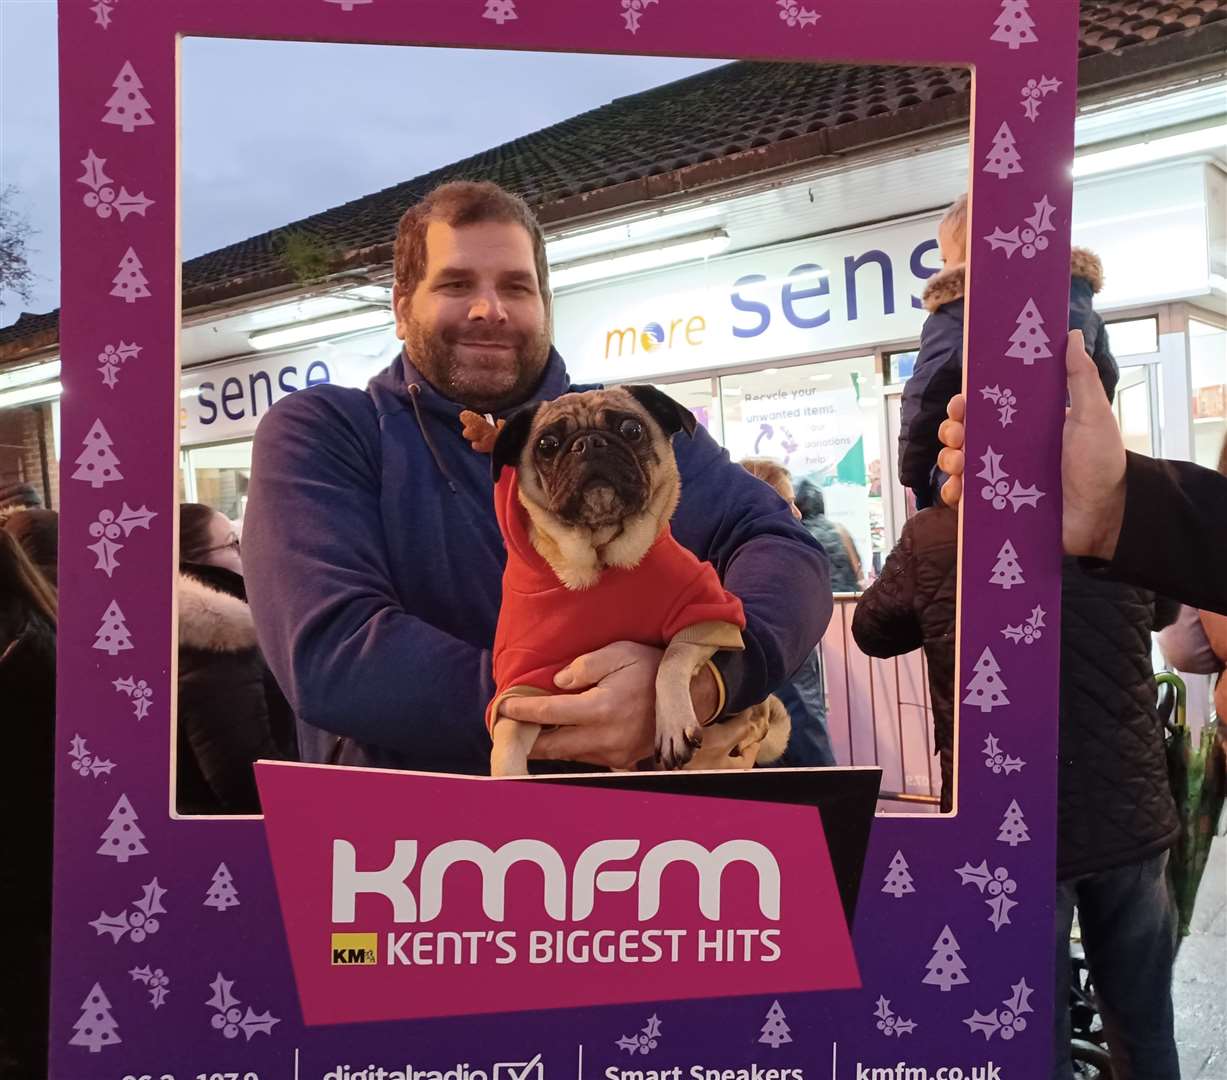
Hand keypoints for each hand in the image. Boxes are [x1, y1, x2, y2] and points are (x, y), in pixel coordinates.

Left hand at [499, 640, 717, 769]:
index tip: (503, 708)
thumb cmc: (651, 668)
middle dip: (528, 740)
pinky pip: (586, 757)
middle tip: (507, 730)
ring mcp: (614, 754)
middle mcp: (605, 737)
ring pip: (568, 755)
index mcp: (602, 708)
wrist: (690, 696)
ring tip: (530, 732)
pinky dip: (569, 749)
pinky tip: (559, 737)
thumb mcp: (620, 653)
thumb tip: (558, 683)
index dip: (523, 712)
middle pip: (552, 747)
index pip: (550, 713)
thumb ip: (585, 665)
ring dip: (548, 745)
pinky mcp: (621, 761)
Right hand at [939, 330, 1125, 558]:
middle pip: (964, 435)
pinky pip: (965, 500)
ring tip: (959, 464)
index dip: (966, 404)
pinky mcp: (997, 506)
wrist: (1107, 514)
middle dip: (951, 431)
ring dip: (949, 460)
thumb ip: (1080, 376)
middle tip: (959, 435)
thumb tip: (1071, 335)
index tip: (961, 403)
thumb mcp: (1093, 415)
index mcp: (1024, 425)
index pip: (984, 408)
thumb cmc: (1102, 463)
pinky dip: (953, 494)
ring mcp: (1000, 479)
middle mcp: (1007, 450)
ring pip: (958, 464)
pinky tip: (958, 491)